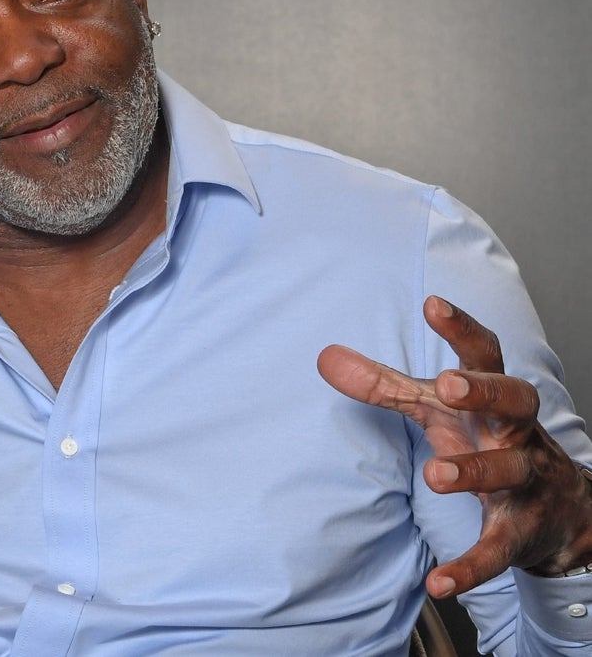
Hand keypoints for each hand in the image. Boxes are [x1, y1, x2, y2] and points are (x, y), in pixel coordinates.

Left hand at [318, 295, 591, 598]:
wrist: (561, 511)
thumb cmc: (487, 439)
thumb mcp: (437, 410)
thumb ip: (383, 385)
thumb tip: (324, 356)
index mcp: (492, 398)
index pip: (484, 354)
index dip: (461, 328)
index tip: (433, 303)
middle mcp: (516, 432)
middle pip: (515, 401)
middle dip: (485, 391)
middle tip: (449, 384)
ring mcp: (525, 482)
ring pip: (509, 470)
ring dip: (474, 471)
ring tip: (435, 475)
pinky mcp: (520, 533)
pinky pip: (498, 550)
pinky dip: (470, 568)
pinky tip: (439, 583)